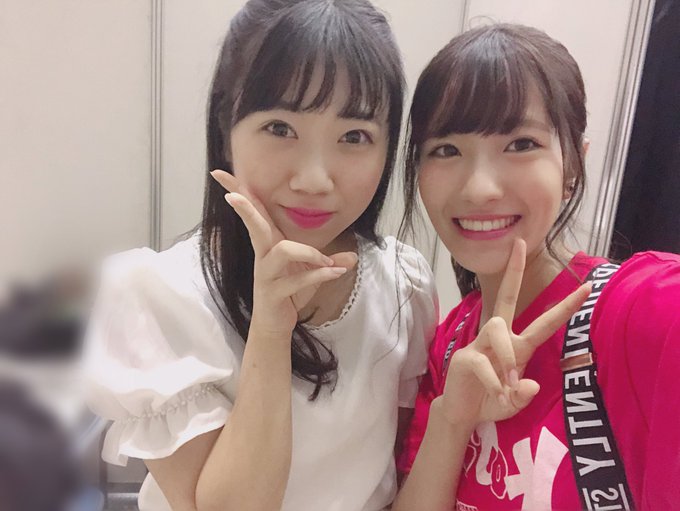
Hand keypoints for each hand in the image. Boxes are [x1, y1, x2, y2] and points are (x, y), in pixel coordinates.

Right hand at [210, 170, 356, 336]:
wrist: (275, 326)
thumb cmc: (288, 293)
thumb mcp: (311, 273)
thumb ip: (330, 262)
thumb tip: (352, 257)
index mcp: (269, 243)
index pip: (255, 212)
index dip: (238, 192)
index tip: (218, 173)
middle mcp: (263, 255)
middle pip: (255, 225)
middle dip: (245, 209)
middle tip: (232, 196)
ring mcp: (266, 274)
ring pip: (283, 251)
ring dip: (310, 252)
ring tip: (328, 262)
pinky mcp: (273, 293)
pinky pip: (297, 279)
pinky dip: (319, 275)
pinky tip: (336, 272)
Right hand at [439, 239, 590, 427]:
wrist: (461, 413)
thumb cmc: (491, 402)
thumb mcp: (513, 404)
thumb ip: (522, 397)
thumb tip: (529, 384)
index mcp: (518, 347)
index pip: (544, 322)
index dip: (565, 306)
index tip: (586, 286)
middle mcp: (499, 339)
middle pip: (506, 299)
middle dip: (513, 271)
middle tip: (521, 243)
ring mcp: (480, 345)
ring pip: (496, 329)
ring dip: (507, 357)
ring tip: (509, 385)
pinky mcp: (465, 357)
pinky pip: (483, 362)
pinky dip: (495, 382)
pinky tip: (497, 395)